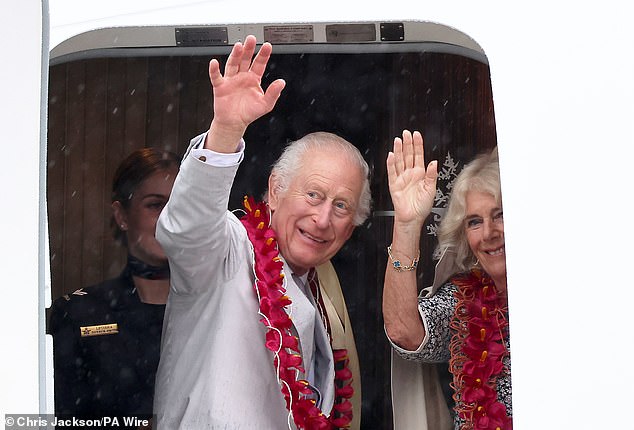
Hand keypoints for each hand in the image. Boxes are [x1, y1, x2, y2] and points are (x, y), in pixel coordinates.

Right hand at [206, 35, 285, 150]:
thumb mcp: (266, 104)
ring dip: (235, 55)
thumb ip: (274, 93)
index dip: (263, 55)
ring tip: (238, 46)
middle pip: (245, 59)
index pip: (259, 63)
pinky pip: (217, 76)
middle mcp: (242, 76)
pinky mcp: (220, 86)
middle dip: (248, 49)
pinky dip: (214, 70)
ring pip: (233, 64)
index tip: (267, 46)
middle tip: (251, 39)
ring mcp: (231, 80)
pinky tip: (214, 62)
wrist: (234, 123)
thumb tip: (282, 82)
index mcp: (254, 79)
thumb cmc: (249, 113)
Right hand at [386, 130, 437, 225]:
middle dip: (407, 143)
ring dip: (399, 150)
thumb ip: (432, 175)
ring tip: (398, 140)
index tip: (416, 135)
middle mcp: (410, 174)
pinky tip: (392, 155)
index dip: (417, 145)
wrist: (412, 218)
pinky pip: (392, 172)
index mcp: (421, 174)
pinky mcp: (394, 184)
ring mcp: (401, 178)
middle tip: (406, 133)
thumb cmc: (422, 206)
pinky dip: (391, 163)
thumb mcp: (431, 190)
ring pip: (400, 161)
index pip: (418, 155)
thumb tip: (434, 162)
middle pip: (408, 155)